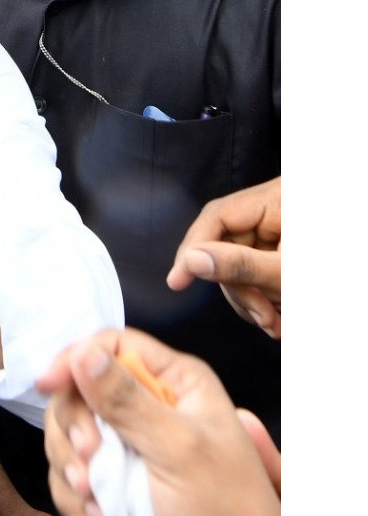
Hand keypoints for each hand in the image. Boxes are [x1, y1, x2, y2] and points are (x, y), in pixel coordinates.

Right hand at [37, 329, 279, 515]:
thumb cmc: (227, 508)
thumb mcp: (179, 451)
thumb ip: (130, 402)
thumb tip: (83, 354)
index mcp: (174, 382)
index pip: (111, 346)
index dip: (75, 360)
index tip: (48, 385)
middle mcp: (147, 403)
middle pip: (79, 388)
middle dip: (75, 426)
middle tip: (88, 458)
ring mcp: (126, 440)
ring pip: (67, 429)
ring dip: (69, 464)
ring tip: (93, 496)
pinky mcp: (111, 473)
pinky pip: (68, 468)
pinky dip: (71, 491)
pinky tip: (93, 510)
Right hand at [166, 177, 280, 338]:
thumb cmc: (343, 273)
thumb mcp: (290, 271)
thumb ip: (239, 265)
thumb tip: (190, 260)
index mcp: (279, 198)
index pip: (217, 217)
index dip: (194, 249)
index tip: (177, 280)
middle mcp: (276, 209)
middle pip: (227, 245)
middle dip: (239, 288)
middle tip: (261, 317)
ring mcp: (281, 230)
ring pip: (240, 264)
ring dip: (252, 300)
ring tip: (276, 323)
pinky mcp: (285, 249)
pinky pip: (257, 271)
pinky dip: (263, 297)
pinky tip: (279, 314)